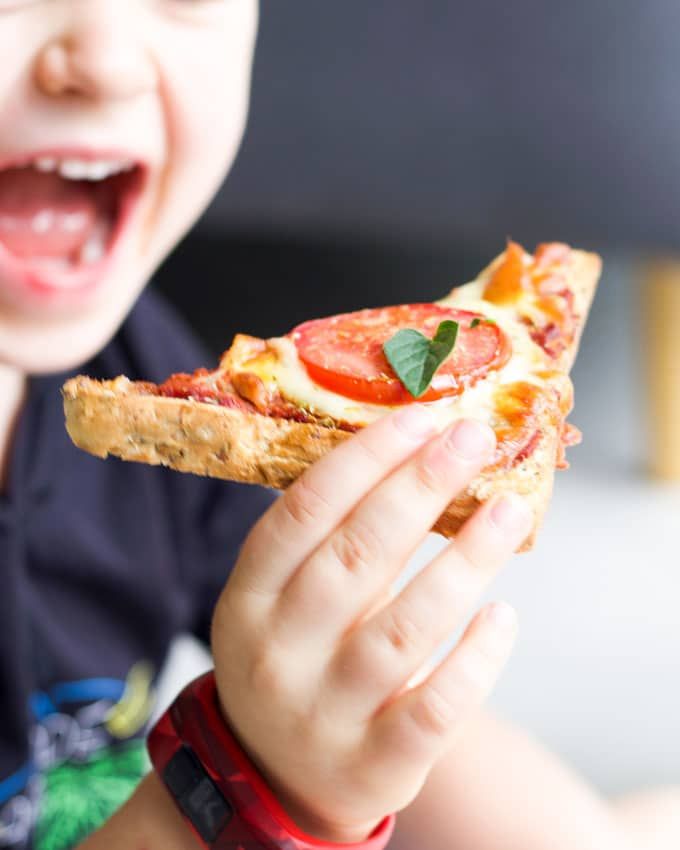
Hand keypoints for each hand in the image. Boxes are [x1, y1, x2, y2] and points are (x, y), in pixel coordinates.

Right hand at [211, 406, 531, 842]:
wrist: (277, 776)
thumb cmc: (294, 656)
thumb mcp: (281, 598)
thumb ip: (330, 538)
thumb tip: (411, 451)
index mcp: (249, 595)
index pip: (304, 510)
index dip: (366, 458)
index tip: (420, 416)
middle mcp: (279, 650)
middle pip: (356, 556)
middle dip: (420, 486)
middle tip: (472, 438)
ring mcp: (325, 711)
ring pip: (406, 627)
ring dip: (466, 560)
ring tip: (510, 508)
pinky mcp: (375, 761)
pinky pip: (436, 706)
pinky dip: (477, 658)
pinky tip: (504, 614)